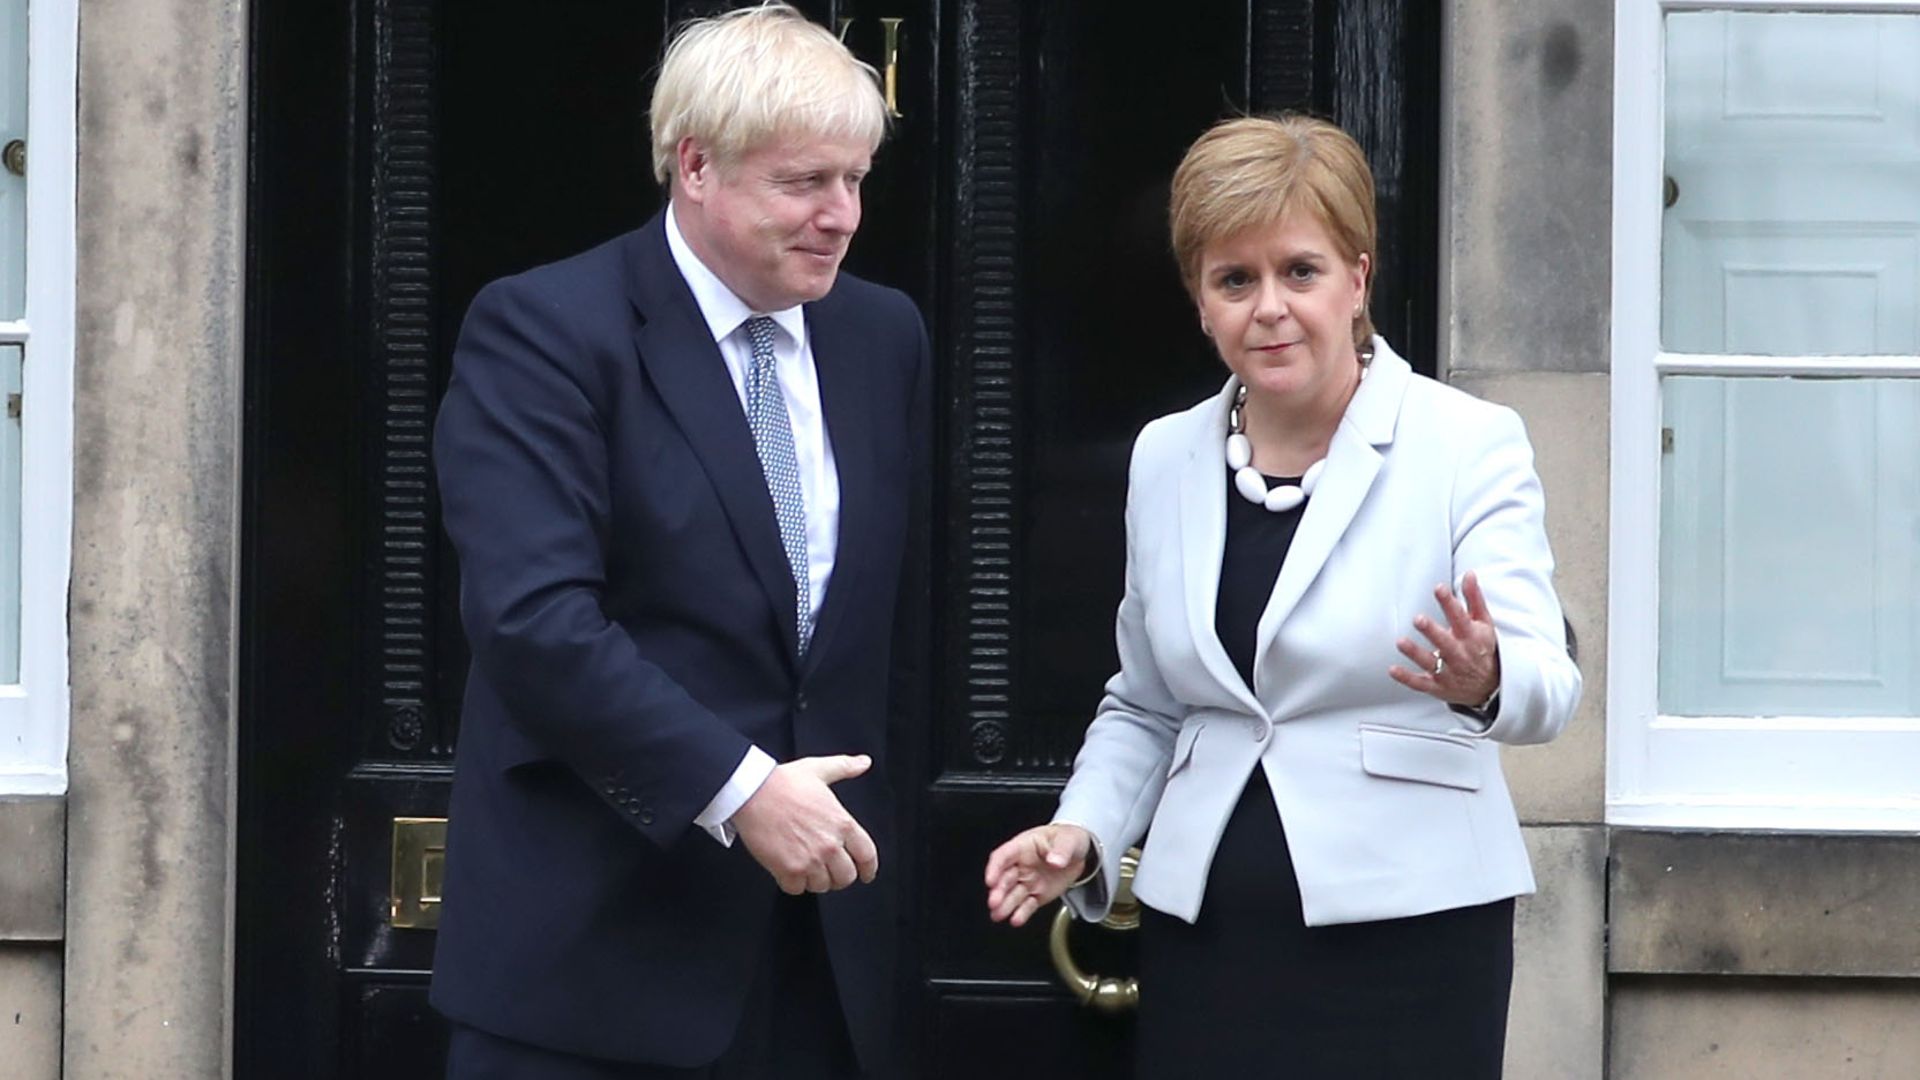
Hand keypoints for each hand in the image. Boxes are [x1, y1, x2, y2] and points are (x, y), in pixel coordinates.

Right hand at [733, 755, 879, 894]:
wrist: (752, 792)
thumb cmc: (783, 782)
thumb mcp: (818, 770)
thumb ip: (844, 767)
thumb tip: (864, 762)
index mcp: (842, 823)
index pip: (867, 856)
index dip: (868, 869)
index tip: (866, 874)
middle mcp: (830, 845)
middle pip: (846, 877)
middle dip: (839, 876)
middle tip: (830, 872)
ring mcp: (810, 859)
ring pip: (822, 886)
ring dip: (815, 880)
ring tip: (807, 869)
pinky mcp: (788, 870)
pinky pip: (797, 889)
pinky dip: (793, 883)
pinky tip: (789, 871)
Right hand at [984, 823, 1091, 927]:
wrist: (1078, 853)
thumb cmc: (1067, 839)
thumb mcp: (1068, 839)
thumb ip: (1062, 850)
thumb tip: (1055, 861)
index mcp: (1023, 847)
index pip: (1004, 856)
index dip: (995, 868)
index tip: (990, 880)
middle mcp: (1021, 865)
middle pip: (1005, 878)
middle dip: (998, 891)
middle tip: (994, 903)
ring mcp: (1028, 881)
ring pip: (1013, 895)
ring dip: (1005, 905)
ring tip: (998, 915)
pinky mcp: (1037, 895)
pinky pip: (1028, 905)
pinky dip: (1022, 913)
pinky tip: (1016, 920)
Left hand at [1389, 571, 1501, 706]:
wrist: (1491, 686)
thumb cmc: (1483, 648)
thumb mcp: (1484, 623)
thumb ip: (1474, 598)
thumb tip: (1469, 574)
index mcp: (1470, 636)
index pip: (1460, 617)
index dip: (1449, 603)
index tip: (1439, 589)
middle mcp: (1459, 654)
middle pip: (1444, 642)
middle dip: (1432, 631)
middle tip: (1418, 619)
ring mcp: (1448, 671)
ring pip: (1430, 662)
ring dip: (1415, 653)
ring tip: (1401, 642)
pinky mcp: (1437, 686)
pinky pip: (1420, 683)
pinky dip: (1407, 678)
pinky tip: (1393, 669)